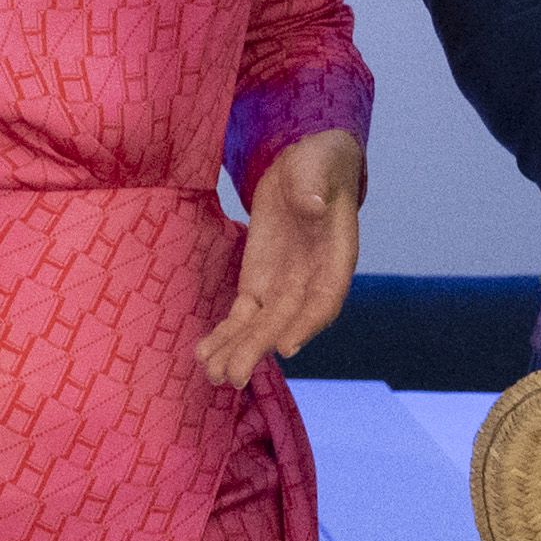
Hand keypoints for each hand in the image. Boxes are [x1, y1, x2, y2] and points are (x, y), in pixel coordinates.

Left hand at [202, 130, 363, 386]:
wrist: (304, 167)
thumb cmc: (319, 165)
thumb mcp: (317, 166)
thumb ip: (314, 187)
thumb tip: (312, 204)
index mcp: (335, 258)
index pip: (324, 299)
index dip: (307, 323)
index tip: (285, 346)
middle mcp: (311, 282)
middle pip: (286, 322)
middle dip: (259, 349)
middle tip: (234, 375)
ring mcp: (284, 287)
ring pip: (260, 327)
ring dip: (237, 351)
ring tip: (213, 376)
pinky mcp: (258, 284)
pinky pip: (241, 315)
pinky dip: (224, 335)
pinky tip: (205, 355)